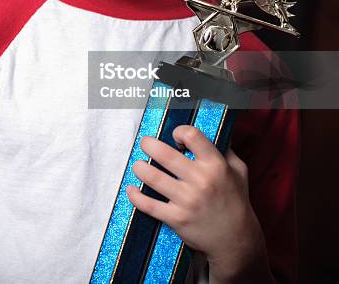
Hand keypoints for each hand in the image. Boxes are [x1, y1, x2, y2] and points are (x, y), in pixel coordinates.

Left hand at [127, 126, 267, 280]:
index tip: (175, 136)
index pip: (192, 136)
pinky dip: (136, 196)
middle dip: (149, 145)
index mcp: (215, 165)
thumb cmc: (237, 201)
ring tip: (138, 164)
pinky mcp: (176, 219)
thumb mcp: (239, 171)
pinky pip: (149, 205)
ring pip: (153, 178)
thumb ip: (225, 150)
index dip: (180, 131)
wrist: (235, 239)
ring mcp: (187, 200)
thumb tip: (214, 131)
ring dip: (140, 168)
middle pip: (166, 155)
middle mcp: (200, 180)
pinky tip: (131, 189)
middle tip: (145, 143)